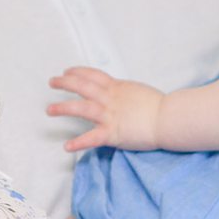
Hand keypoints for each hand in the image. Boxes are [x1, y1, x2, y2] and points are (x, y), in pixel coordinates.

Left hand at [48, 66, 167, 152]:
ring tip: (49, 110)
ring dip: (63, 108)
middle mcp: (110, 99)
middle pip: (82, 86)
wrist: (169, 118)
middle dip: (64, 83)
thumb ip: (125, 93)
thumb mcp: (138, 92)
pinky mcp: (112, 133)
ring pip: (81, 108)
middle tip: (52, 82)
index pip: (93, 75)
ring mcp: (109, 115)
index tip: (67, 71)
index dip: (78, 72)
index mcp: (117, 87)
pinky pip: (91, 138)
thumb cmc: (160, 107)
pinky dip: (78, 143)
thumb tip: (120, 95)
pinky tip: (66, 147)